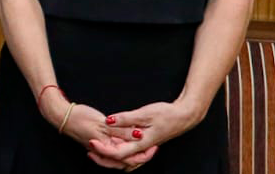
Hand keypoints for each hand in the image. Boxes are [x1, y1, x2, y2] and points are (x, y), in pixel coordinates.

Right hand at [49, 98, 157, 169]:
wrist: (61, 115)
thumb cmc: (80, 118)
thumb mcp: (104, 123)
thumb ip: (122, 130)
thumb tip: (139, 135)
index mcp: (107, 148)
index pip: (130, 159)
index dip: (144, 155)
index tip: (154, 147)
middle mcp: (104, 151)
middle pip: (127, 161)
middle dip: (140, 156)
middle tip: (152, 147)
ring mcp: (100, 148)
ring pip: (120, 155)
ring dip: (132, 151)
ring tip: (141, 142)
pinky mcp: (97, 142)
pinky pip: (113, 149)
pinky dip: (122, 146)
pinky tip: (125, 138)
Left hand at [89, 99, 203, 164]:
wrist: (184, 116)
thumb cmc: (167, 114)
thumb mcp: (144, 113)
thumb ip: (126, 118)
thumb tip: (109, 121)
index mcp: (142, 143)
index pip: (119, 153)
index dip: (103, 150)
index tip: (91, 142)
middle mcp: (142, 148)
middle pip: (120, 160)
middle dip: (104, 157)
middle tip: (89, 148)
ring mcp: (144, 146)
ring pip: (125, 157)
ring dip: (111, 154)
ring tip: (97, 146)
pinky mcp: (145, 142)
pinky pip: (130, 151)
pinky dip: (120, 149)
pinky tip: (112, 141)